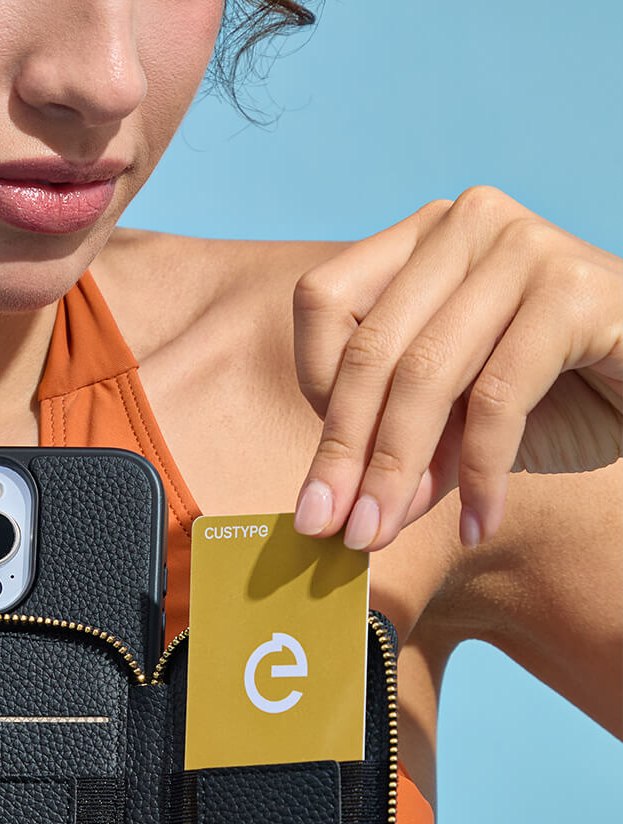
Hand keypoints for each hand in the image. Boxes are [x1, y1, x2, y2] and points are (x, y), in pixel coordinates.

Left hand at [291, 186, 622, 549]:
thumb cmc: (556, 394)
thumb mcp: (456, 423)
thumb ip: (401, 453)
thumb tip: (332, 512)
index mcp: (422, 238)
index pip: (323, 303)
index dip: (316, 393)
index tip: (326, 471)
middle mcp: (466, 223)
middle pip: (371, 349)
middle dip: (346, 455)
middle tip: (331, 530)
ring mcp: (522, 247)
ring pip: (427, 375)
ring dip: (397, 472)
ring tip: (380, 535)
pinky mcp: (573, 290)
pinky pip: (498, 397)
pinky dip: (481, 475)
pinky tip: (478, 524)